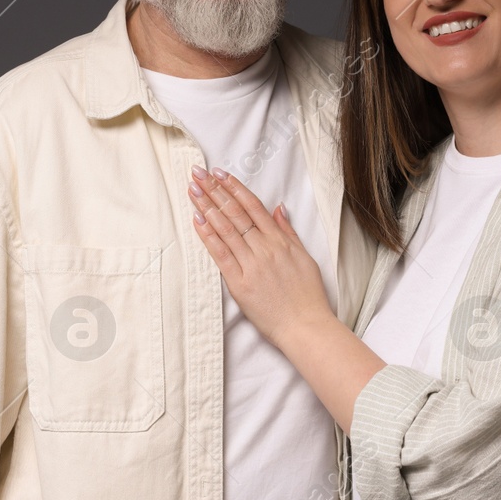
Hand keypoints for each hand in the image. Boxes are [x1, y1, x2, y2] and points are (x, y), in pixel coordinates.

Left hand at [188, 165, 334, 345]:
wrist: (306, 327)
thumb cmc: (308, 296)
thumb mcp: (304, 257)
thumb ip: (288, 232)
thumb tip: (278, 208)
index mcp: (280, 241)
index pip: (253, 206)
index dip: (234, 187)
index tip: (219, 173)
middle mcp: (265, 248)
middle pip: (235, 212)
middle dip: (215, 190)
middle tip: (197, 173)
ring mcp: (251, 265)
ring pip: (226, 229)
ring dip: (207, 206)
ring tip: (193, 189)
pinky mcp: (239, 283)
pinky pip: (221, 254)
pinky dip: (208, 235)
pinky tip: (198, 219)